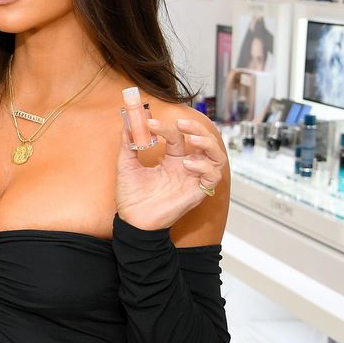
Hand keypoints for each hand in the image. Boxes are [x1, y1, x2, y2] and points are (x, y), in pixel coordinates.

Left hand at [116, 114, 226, 231]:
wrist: (132, 219)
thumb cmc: (131, 195)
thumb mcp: (126, 165)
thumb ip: (128, 144)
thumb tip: (127, 123)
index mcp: (172, 160)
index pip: (177, 137)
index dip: (166, 127)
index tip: (149, 123)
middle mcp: (186, 167)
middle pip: (204, 142)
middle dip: (196, 128)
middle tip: (181, 123)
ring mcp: (193, 179)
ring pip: (217, 157)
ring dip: (208, 144)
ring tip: (191, 139)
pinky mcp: (198, 192)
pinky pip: (213, 177)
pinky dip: (204, 167)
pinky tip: (187, 164)